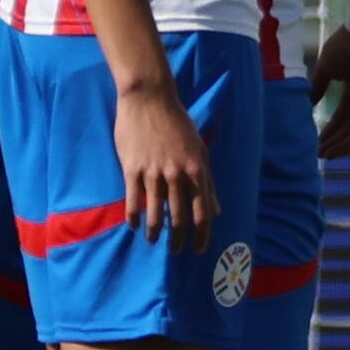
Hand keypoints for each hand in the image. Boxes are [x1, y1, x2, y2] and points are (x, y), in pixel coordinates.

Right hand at [112, 71, 220, 239]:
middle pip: (180, 218)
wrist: (149, 99)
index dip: (202, 235)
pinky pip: (133, 201)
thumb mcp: (200, 149)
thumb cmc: (177, 123)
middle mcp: (177, 174)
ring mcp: (153, 172)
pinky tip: (134, 226)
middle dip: (179, 240)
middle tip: (176, 251)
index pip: (203, 212)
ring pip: (155, 214)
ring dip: (154, 232)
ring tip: (153, 241)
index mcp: (197, 170)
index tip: (199, 250)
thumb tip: (217, 210)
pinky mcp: (132, 169)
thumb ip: (208, 181)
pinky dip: (134, 217)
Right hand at [310, 28, 349, 160]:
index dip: (330, 129)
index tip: (316, 140)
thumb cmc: (345, 46)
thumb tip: (308, 103)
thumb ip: (318, 87)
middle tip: (318, 152)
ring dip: (344, 144)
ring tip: (326, 154)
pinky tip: (340, 148)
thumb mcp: (326, 70)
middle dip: (335, 140)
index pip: (343, 115)